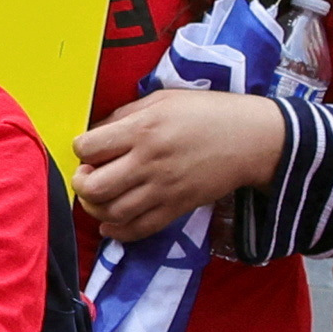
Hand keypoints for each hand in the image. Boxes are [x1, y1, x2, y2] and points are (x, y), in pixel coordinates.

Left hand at [74, 85, 287, 240]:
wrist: (251, 139)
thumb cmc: (207, 113)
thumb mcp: (162, 100)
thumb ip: (125, 115)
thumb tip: (96, 133)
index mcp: (143, 129)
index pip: (88, 148)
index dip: (81, 149)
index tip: (90, 149)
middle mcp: (148, 162)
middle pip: (94, 187)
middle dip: (81, 184)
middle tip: (88, 176)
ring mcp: (163, 189)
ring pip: (112, 213)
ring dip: (95, 209)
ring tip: (98, 197)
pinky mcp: (177, 208)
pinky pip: (139, 230)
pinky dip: (117, 232)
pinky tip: (110, 223)